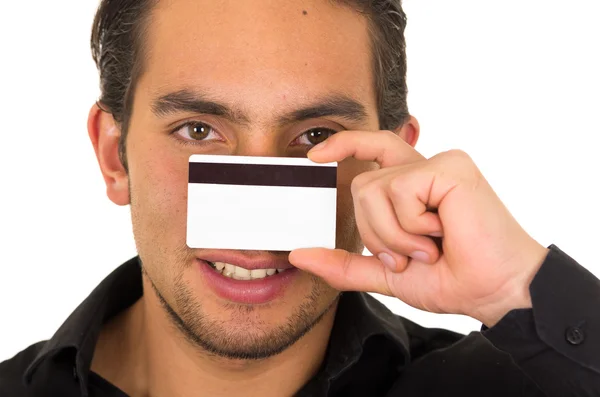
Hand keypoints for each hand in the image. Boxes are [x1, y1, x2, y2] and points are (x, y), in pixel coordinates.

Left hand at [288, 130, 549, 326]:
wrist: (493, 291)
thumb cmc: (452, 279)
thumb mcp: (387, 272)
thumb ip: (345, 264)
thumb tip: (300, 255)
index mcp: (414, 186)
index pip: (373, 148)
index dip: (343, 145)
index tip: (314, 156)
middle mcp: (425, 168)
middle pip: (362, 185)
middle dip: (375, 232)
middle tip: (411, 255)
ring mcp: (439, 164)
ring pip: (374, 189)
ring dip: (394, 234)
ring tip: (429, 247)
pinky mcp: (450, 167)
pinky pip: (400, 191)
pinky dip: (411, 225)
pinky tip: (442, 232)